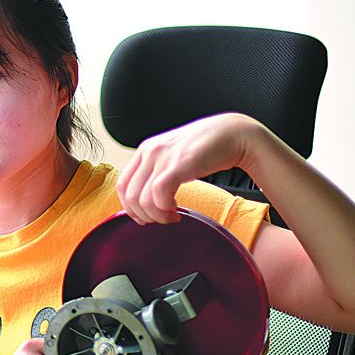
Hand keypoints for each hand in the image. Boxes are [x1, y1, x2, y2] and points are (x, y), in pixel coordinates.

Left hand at [117, 112, 264, 224]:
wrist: (232, 134)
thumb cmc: (205, 149)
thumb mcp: (172, 157)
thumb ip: (157, 172)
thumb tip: (146, 200)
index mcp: (145, 150)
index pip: (122, 184)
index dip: (130, 207)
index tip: (144, 217)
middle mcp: (149, 151)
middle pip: (129, 195)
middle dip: (143, 215)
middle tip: (160, 220)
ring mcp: (162, 157)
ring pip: (142, 199)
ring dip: (156, 216)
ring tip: (172, 217)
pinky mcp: (177, 165)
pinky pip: (159, 195)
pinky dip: (165, 210)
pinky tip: (177, 211)